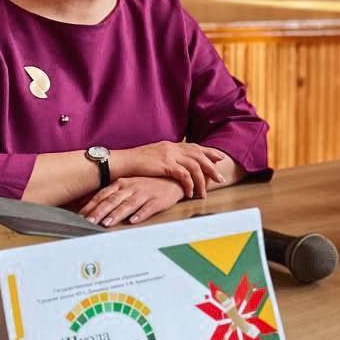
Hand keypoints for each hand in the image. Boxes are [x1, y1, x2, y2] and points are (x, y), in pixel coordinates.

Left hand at [80, 177, 186, 226]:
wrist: (174, 179)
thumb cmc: (148, 184)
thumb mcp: (128, 185)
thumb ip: (112, 195)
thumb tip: (90, 205)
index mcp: (122, 183)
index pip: (103, 195)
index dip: (91, 205)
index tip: (80, 216)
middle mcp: (131, 187)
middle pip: (113, 200)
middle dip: (100, 211)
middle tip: (89, 222)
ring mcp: (145, 193)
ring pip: (128, 204)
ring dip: (117, 214)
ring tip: (108, 223)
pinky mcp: (158, 200)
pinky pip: (148, 208)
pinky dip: (141, 214)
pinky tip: (134, 221)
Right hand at [111, 141, 227, 198]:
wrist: (120, 162)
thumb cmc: (133, 163)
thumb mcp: (153, 157)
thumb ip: (165, 158)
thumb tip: (175, 165)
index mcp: (170, 145)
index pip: (194, 146)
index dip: (208, 152)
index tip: (219, 157)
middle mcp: (172, 148)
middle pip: (199, 155)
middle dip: (211, 166)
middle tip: (220, 177)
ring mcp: (169, 155)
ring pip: (194, 166)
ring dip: (202, 180)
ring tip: (205, 192)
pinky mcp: (165, 165)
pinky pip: (184, 175)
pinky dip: (189, 185)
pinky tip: (190, 193)